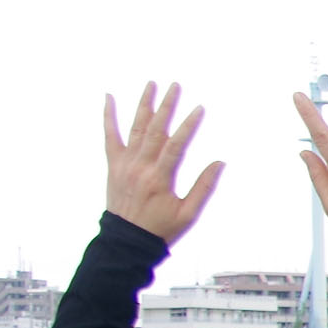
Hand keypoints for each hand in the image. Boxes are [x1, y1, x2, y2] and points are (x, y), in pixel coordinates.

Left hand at [106, 82, 222, 241]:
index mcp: (159, 179)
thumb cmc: (160, 230)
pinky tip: (108, 98)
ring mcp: (125, 164)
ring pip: (135, 128)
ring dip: (144, 105)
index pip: (176, 145)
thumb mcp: (188, 214)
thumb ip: (203, 187)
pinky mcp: (114, 165)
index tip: (199, 108)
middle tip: (175, 86)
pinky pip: (110, 136)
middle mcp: (140, 167)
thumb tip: (219, 163)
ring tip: (151, 85)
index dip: (189, 125)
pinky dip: (108, 117)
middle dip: (167, 106)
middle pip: (155, 130)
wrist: (126, 242)